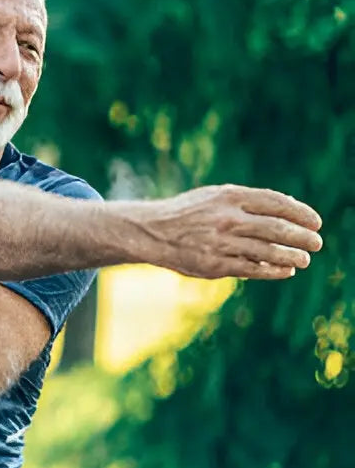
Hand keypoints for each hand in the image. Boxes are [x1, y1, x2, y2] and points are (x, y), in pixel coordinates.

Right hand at [140, 185, 323, 279]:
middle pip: (276, 228)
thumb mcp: (214, 197)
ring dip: (291, 256)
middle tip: (317, 243)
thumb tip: (292, 208)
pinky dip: (272, 270)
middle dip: (302, 237)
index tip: (316, 222)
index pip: (275, 202)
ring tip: (303, 260)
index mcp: (228, 196)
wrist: (150, 232)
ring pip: (267, 251)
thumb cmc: (188, 213)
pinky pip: (251, 268)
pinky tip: (284, 271)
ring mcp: (220, 242)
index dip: (300, 213)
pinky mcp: (214, 265)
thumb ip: (248, 202)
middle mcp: (225, 218)